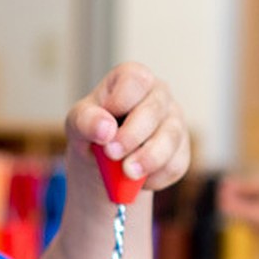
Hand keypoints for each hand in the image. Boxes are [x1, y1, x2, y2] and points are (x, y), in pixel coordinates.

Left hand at [65, 62, 189, 191]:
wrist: (104, 166)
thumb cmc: (92, 133)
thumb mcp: (77, 124)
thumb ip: (86, 121)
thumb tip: (106, 129)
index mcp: (131, 79)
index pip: (136, 79)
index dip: (121, 102)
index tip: (106, 125)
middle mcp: (157, 95)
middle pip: (154, 110)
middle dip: (131, 136)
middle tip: (111, 154)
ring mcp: (174, 121)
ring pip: (170, 138)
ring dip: (148, 159)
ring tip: (127, 172)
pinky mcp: (181, 150)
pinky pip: (176, 164)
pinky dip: (156, 176)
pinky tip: (139, 179)